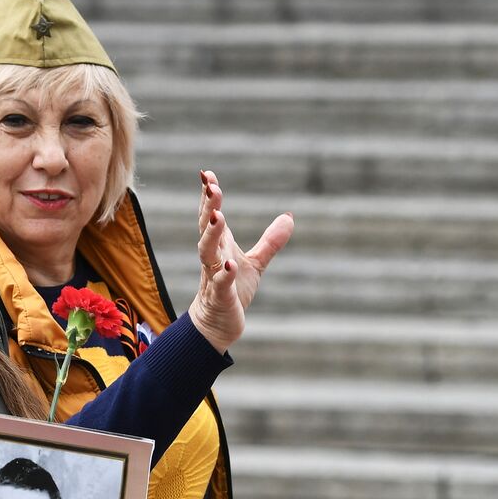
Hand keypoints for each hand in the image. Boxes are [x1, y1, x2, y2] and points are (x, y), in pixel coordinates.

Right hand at [186, 169, 293, 353]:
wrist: (217, 323)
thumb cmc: (233, 289)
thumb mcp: (255, 262)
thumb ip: (270, 241)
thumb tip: (290, 216)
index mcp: (220, 246)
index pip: (211, 215)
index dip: (208, 196)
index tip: (207, 175)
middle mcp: (213, 257)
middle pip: (207, 228)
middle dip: (208, 207)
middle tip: (212, 187)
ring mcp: (214, 276)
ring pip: (207, 252)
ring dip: (212, 234)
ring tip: (218, 217)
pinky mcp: (220, 296)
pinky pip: (220, 284)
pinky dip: (224, 274)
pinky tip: (230, 264)